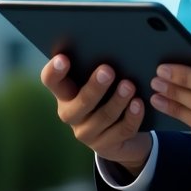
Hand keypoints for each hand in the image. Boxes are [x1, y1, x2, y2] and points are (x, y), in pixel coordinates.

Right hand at [40, 56, 152, 176]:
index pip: (52, 81)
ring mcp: (87, 132)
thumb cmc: (106, 97)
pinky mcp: (105, 145)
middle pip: (80, 102)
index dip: (54, 71)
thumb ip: (99, 69)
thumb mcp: (99, 84)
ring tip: (129, 86)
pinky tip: (139, 104)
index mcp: (65, 93)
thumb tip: (114, 45)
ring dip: (118, 101)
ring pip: (103, 117)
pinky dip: (132, 116)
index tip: (62, 59)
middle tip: (108, 70)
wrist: (119, 135)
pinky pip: (121, 130)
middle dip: (94, 87)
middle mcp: (71, 114)